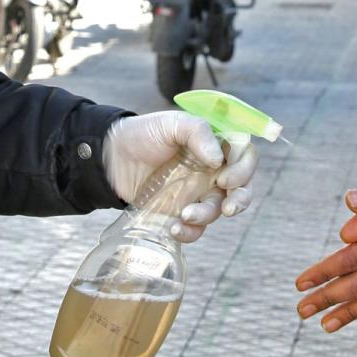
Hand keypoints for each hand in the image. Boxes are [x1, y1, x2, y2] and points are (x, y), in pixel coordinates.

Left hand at [103, 112, 257, 242]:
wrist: (110, 157)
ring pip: (217, 210)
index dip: (244, 170)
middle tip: (228, 208)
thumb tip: (218, 159)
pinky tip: (175, 228)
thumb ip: (198, 132)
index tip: (225, 178)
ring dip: (207, 216)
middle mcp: (213, 172)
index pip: (245, 158)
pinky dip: (190, 232)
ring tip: (185, 215)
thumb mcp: (172, 123)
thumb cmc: (144, 134)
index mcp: (216, 147)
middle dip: (240, 200)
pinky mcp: (180, 212)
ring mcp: (197, 194)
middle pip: (242, 189)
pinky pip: (195, 229)